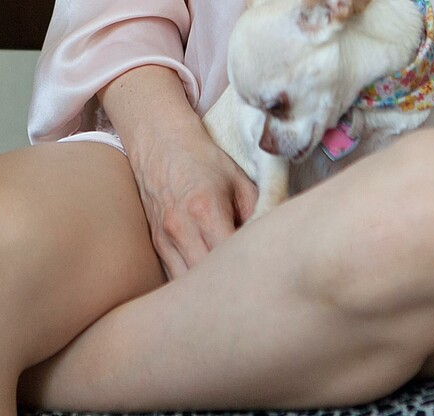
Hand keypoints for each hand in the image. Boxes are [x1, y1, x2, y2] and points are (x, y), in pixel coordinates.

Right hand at [125, 123, 260, 281]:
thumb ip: (258, 212)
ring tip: (231, 289)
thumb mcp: (239, 180)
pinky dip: (192, 284)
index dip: (249, 270)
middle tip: (252, 288)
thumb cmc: (204, 160)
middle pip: (207, 279)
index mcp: (206, 210)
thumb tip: (277, 239)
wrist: (160, 143)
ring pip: (186, 285)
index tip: (266, 273)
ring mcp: (164, 239)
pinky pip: (174, 277)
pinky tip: (210, 281)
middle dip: (229, 287)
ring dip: (208, 290)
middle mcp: (181, 229)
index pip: (230, 257)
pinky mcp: (157, 244)